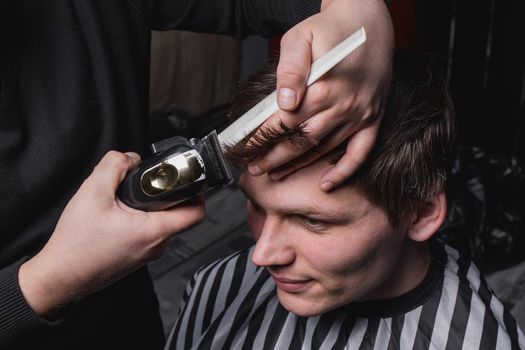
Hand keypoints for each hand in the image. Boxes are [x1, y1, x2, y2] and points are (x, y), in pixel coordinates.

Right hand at [19, 151, 204, 316]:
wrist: (59, 277)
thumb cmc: (76, 244)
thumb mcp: (92, 192)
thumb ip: (114, 166)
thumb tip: (130, 158)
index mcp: (155, 231)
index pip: (196, 213)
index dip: (198, 191)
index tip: (188, 178)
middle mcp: (157, 245)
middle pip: (179, 214)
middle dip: (168, 194)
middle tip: (151, 182)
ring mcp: (147, 253)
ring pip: (162, 222)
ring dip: (151, 206)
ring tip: (130, 198)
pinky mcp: (137, 255)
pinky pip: (148, 231)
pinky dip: (140, 218)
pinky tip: (120, 213)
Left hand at [248, 0, 393, 190]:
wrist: (368, 22)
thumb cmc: (329, 29)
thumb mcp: (300, 38)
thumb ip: (291, 70)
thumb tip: (284, 102)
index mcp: (323, 87)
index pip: (283, 123)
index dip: (260, 139)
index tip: (244, 149)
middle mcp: (343, 105)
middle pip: (300, 141)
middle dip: (273, 158)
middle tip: (254, 169)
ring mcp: (360, 114)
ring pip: (324, 149)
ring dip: (298, 165)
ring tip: (276, 174)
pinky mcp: (373, 117)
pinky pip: (360, 152)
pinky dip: (344, 171)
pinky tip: (326, 183)